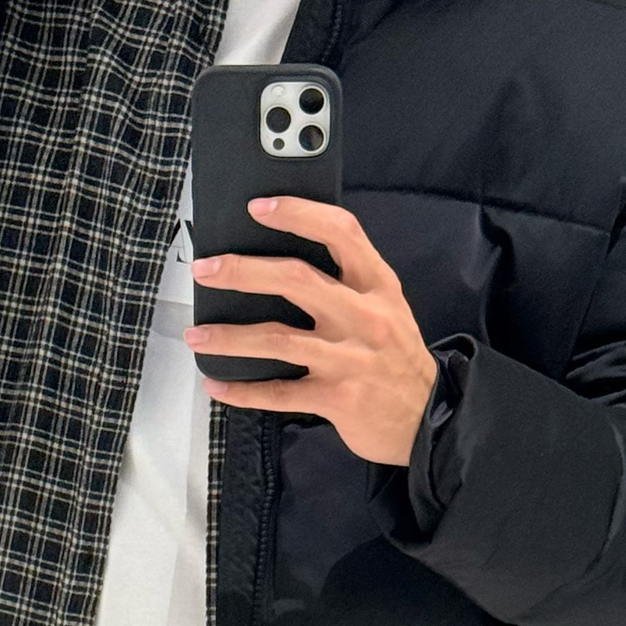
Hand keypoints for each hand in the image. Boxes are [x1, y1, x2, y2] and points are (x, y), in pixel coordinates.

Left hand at [187, 199, 437, 463]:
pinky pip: (279, 393)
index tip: (258, 207)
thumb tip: (282, 261)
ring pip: (277, 339)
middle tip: (206, 268)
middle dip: (243, 270)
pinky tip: (216, 384)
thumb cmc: (396, 357)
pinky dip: (242, 390)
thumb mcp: (387, 307)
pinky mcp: (336, 398)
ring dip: (229, 337)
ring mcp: (348, 359)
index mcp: (377, 285)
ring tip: (196, 335)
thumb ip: (348, 282)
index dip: (298, 214)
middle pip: (296, 279)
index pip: (340, 232)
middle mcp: (363, 316)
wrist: (429, 418)